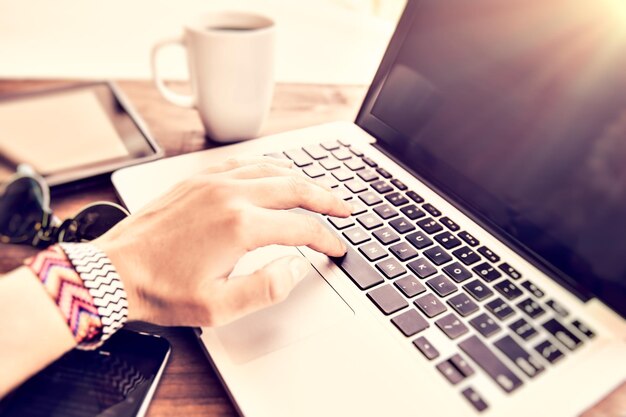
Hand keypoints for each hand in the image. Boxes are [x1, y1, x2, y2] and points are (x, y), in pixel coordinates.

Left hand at [95, 157, 350, 326]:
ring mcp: (213, 182)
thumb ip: (266, 287)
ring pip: (272, 169)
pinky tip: (276, 173)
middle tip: (346, 209)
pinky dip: (269, 167)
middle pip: (295, 188)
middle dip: (327, 199)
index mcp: (240, 227)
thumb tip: (296, 267)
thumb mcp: (219, 307)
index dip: (326, 238)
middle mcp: (230, 196)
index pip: (301, 227)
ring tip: (319, 190)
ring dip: (302, 179)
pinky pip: (244, 162)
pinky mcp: (198, 180)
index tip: (336, 247)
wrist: (114, 271)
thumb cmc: (162, 289)